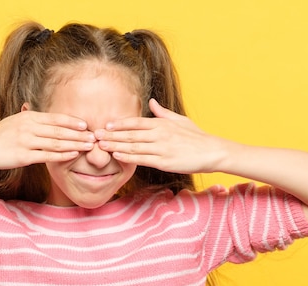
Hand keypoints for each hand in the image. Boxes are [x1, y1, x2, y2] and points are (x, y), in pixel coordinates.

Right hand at [0, 110, 95, 168]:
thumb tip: (34, 112)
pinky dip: (62, 155)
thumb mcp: (14, 121)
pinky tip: (74, 155)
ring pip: (56, 142)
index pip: (55, 118)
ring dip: (75, 144)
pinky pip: (47, 155)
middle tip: (95, 136)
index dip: (72, 121)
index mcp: (29, 117)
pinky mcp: (23, 156)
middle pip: (59, 130)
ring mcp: (26, 141)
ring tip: (90, 146)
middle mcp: (29, 127)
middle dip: (79, 134)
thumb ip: (28, 118)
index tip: (86, 125)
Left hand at [95, 99, 225, 173]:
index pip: (136, 123)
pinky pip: (143, 159)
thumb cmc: (196, 137)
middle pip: (130, 134)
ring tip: (101, 146)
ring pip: (134, 146)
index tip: (105, 125)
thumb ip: (162, 112)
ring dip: (116, 146)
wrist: (212, 151)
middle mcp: (159, 134)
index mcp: (161, 124)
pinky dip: (129, 157)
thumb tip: (151, 102)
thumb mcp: (179, 120)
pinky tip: (118, 156)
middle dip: (111, 135)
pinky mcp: (165, 162)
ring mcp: (161, 148)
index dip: (119, 124)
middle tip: (95, 135)